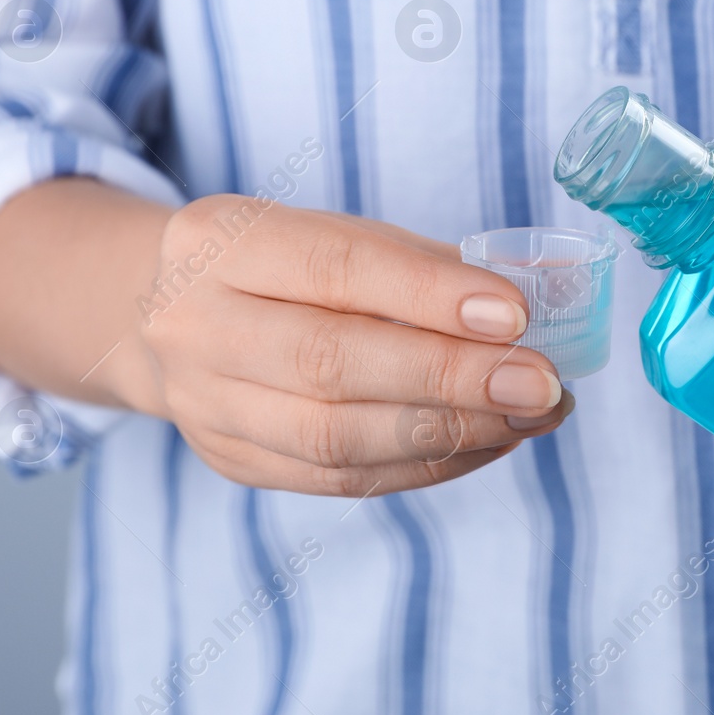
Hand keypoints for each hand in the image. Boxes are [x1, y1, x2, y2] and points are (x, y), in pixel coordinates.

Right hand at [127, 197, 570, 496]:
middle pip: (332, 364)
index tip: (515, 314)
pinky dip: (429, 465)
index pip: (336, 268)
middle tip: (540, 383)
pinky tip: (489, 441)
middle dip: (452, 378)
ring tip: (530, 416)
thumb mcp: (338, 236)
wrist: (173, 316)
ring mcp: (206, 403)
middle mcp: (196, 324)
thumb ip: (425, 268)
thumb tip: (535, 305)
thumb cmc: (285, 267)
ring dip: (452, 433)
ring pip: (337, 438)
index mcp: (222, 240)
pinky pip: (343, 479)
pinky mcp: (234, 461)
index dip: (429, 296)